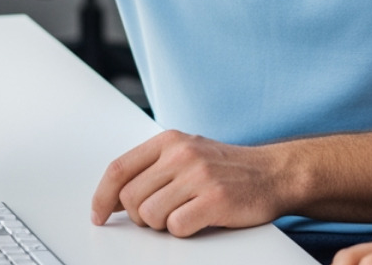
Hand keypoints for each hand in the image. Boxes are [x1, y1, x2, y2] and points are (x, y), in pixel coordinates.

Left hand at [89, 130, 285, 236]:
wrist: (274, 173)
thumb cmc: (227, 168)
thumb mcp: (187, 154)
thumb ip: (151, 169)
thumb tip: (112, 198)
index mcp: (170, 140)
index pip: (118, 169)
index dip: (101, 197)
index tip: (98, 216)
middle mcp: (181, 154)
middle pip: (130, 198)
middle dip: (140, 216)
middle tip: (162, 215)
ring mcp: (199, 175)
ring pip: (150, 216)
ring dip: (163, 224)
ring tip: (184, 213)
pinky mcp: (215, 199)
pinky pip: (176, 228)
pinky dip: (184, 231)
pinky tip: (199, 219)